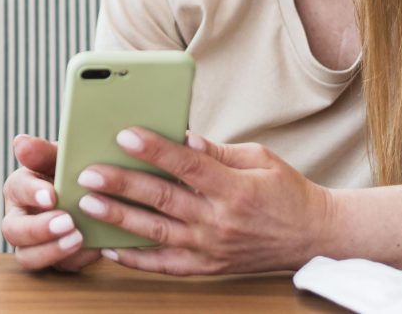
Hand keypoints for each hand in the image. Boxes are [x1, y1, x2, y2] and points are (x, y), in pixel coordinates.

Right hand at [0, 134, 101, 271]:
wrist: (95, 192)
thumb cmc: (72, 171)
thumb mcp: (61, 158)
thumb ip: (42, 152)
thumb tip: (21, 142)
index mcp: (19, 187)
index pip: (17, 189)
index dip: (32, 194)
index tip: (52, 196)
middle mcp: (19, 218)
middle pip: (13, 231)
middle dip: (38, 229)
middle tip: (67, 221)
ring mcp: (34, 244)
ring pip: (28, 257)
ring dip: (52, 250)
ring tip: (79, 237)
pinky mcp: (55, 261)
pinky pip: (61, 267)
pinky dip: (78, 259)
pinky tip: (96, 247)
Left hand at [75, 130, 333, 275]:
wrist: (313, 237)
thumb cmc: (285, 192)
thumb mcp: (259, 158)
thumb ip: (217, 151)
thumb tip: (181, 137)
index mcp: (235, 188)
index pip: (188, 165)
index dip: (155, 149)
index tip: (125, 135)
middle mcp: (220, 221)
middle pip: (164, 199)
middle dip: (122, 184)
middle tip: (89, 172)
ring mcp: (212, 248)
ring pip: (157, 233)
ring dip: (119, 218)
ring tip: (88, 204)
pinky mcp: (207, 267)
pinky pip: (164, 266)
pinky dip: (135, 259)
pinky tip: (108, 245)